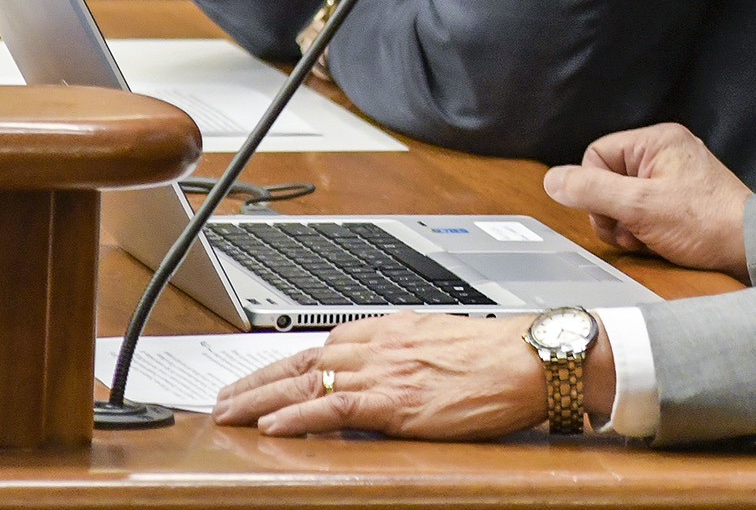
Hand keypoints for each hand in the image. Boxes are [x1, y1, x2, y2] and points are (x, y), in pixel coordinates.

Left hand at [213, 312, 615, 438]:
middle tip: (224, 400)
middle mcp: (381, 345)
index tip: (260, 376)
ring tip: (229, 416)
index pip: (324, 343)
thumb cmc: (499, 354)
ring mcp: (386, 372)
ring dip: (261, 400)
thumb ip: (406, 351)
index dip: (284, 362)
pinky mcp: (397, 402)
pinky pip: (334, 409)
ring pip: (308, 383)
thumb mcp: (442, 341)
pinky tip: (272, 427)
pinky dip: (298, 417)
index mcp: (391, 328)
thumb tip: (384, 370)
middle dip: (258, 381)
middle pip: (304, 361)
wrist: (531, 358)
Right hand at [543, 123, 751, 280]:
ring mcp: (673, 174)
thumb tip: (554, 180)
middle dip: (613, 213)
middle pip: (606, 179)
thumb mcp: (640, 207)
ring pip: (622, 199)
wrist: (751, 248)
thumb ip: (592, 191)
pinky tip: (659, 240)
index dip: (595, 190)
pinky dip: (643, 228)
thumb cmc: (706, 223)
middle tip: (635, 229)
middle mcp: (665, 150)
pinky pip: (642, 209)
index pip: (595, 156)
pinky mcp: (679, 196)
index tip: (616, 213)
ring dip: (627, 224)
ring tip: (650, 236)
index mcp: (656, 140)